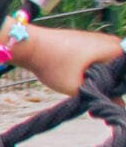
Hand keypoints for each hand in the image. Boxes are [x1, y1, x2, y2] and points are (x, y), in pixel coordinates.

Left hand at [8, 25, 123, 94]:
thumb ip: (100, 97)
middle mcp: (111, 41)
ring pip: (109, 65)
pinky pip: (99, 59)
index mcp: (114, 50)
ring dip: (102, 77)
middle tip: (97, 95)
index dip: (121, 88)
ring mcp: (99, 40)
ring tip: (84, 86)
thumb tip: (119, 106)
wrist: (29, 44)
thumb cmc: (52, 64)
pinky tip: (80, 79)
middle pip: (120, 69)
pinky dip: (94, 70)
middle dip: (112, 83)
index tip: (110, 98)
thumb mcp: (76, 87)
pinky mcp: (87, 42)